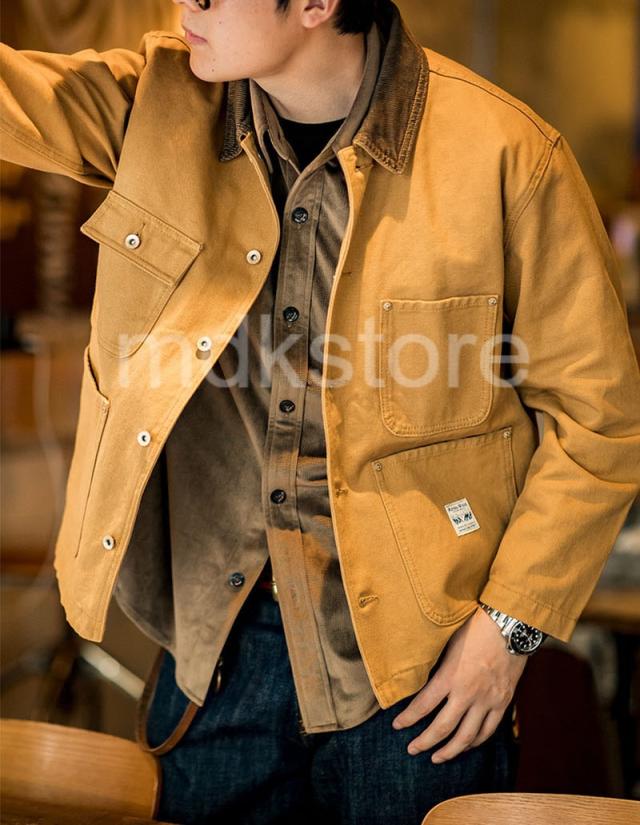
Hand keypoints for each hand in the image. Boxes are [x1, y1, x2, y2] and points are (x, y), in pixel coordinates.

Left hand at [391, 605, 526, 762]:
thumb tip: (419, 677)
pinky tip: (466, 744)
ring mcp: (487, 700)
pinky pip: (488, 730)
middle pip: (442, 728)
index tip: (397, 725)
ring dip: (450, 750)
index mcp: (450, 676)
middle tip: (412, 749)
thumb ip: (437, 664)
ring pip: (466, 736)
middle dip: (424, 742)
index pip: (423, 705)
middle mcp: (468, 693)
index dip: (407, 718)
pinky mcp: (503, 702)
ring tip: (437, 757)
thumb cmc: (476, 628)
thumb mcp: (448, 643)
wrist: (510, 625)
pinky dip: (475, 741)